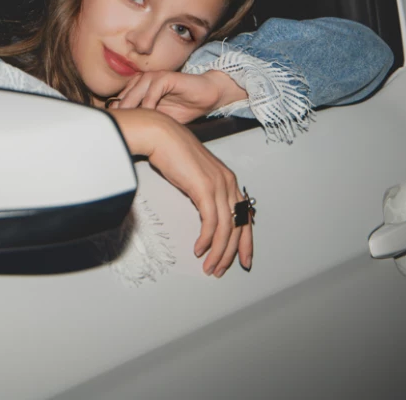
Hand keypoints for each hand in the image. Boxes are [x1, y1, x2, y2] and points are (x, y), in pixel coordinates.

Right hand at [108, 107, 252, 275]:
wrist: (160, 135)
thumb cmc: (172, 152)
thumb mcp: (194, 175)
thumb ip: (204, 191)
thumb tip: (205, 210)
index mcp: (229, 180)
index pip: (244, 216)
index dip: (245, 241)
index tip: (243, 259)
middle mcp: (229, 183)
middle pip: (239, 226)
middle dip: (232, 252)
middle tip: (221, 269)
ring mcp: (218, 186)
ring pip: (226, 228)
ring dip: (218, 252)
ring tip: (209, 266)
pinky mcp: (205, 189)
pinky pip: (211, 222)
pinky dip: (206, 240)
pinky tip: (199, 249)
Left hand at [111, 70, 246, 123]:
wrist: (206, 96)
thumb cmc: (184, 108)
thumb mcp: (160, 119)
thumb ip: (144, 122)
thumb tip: (126, 135)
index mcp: (138, 89)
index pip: (119, 102)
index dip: (117, 116)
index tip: (114, 130)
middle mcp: (143, 81)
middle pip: (124, 97)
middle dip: (121, 114)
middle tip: (117, 128)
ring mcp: (154, 77)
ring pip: (135, 92)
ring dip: (132, 108)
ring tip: (130, 123)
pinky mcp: (166, 76)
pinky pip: (152, 90)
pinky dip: (149, 103)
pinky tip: (149, 115)